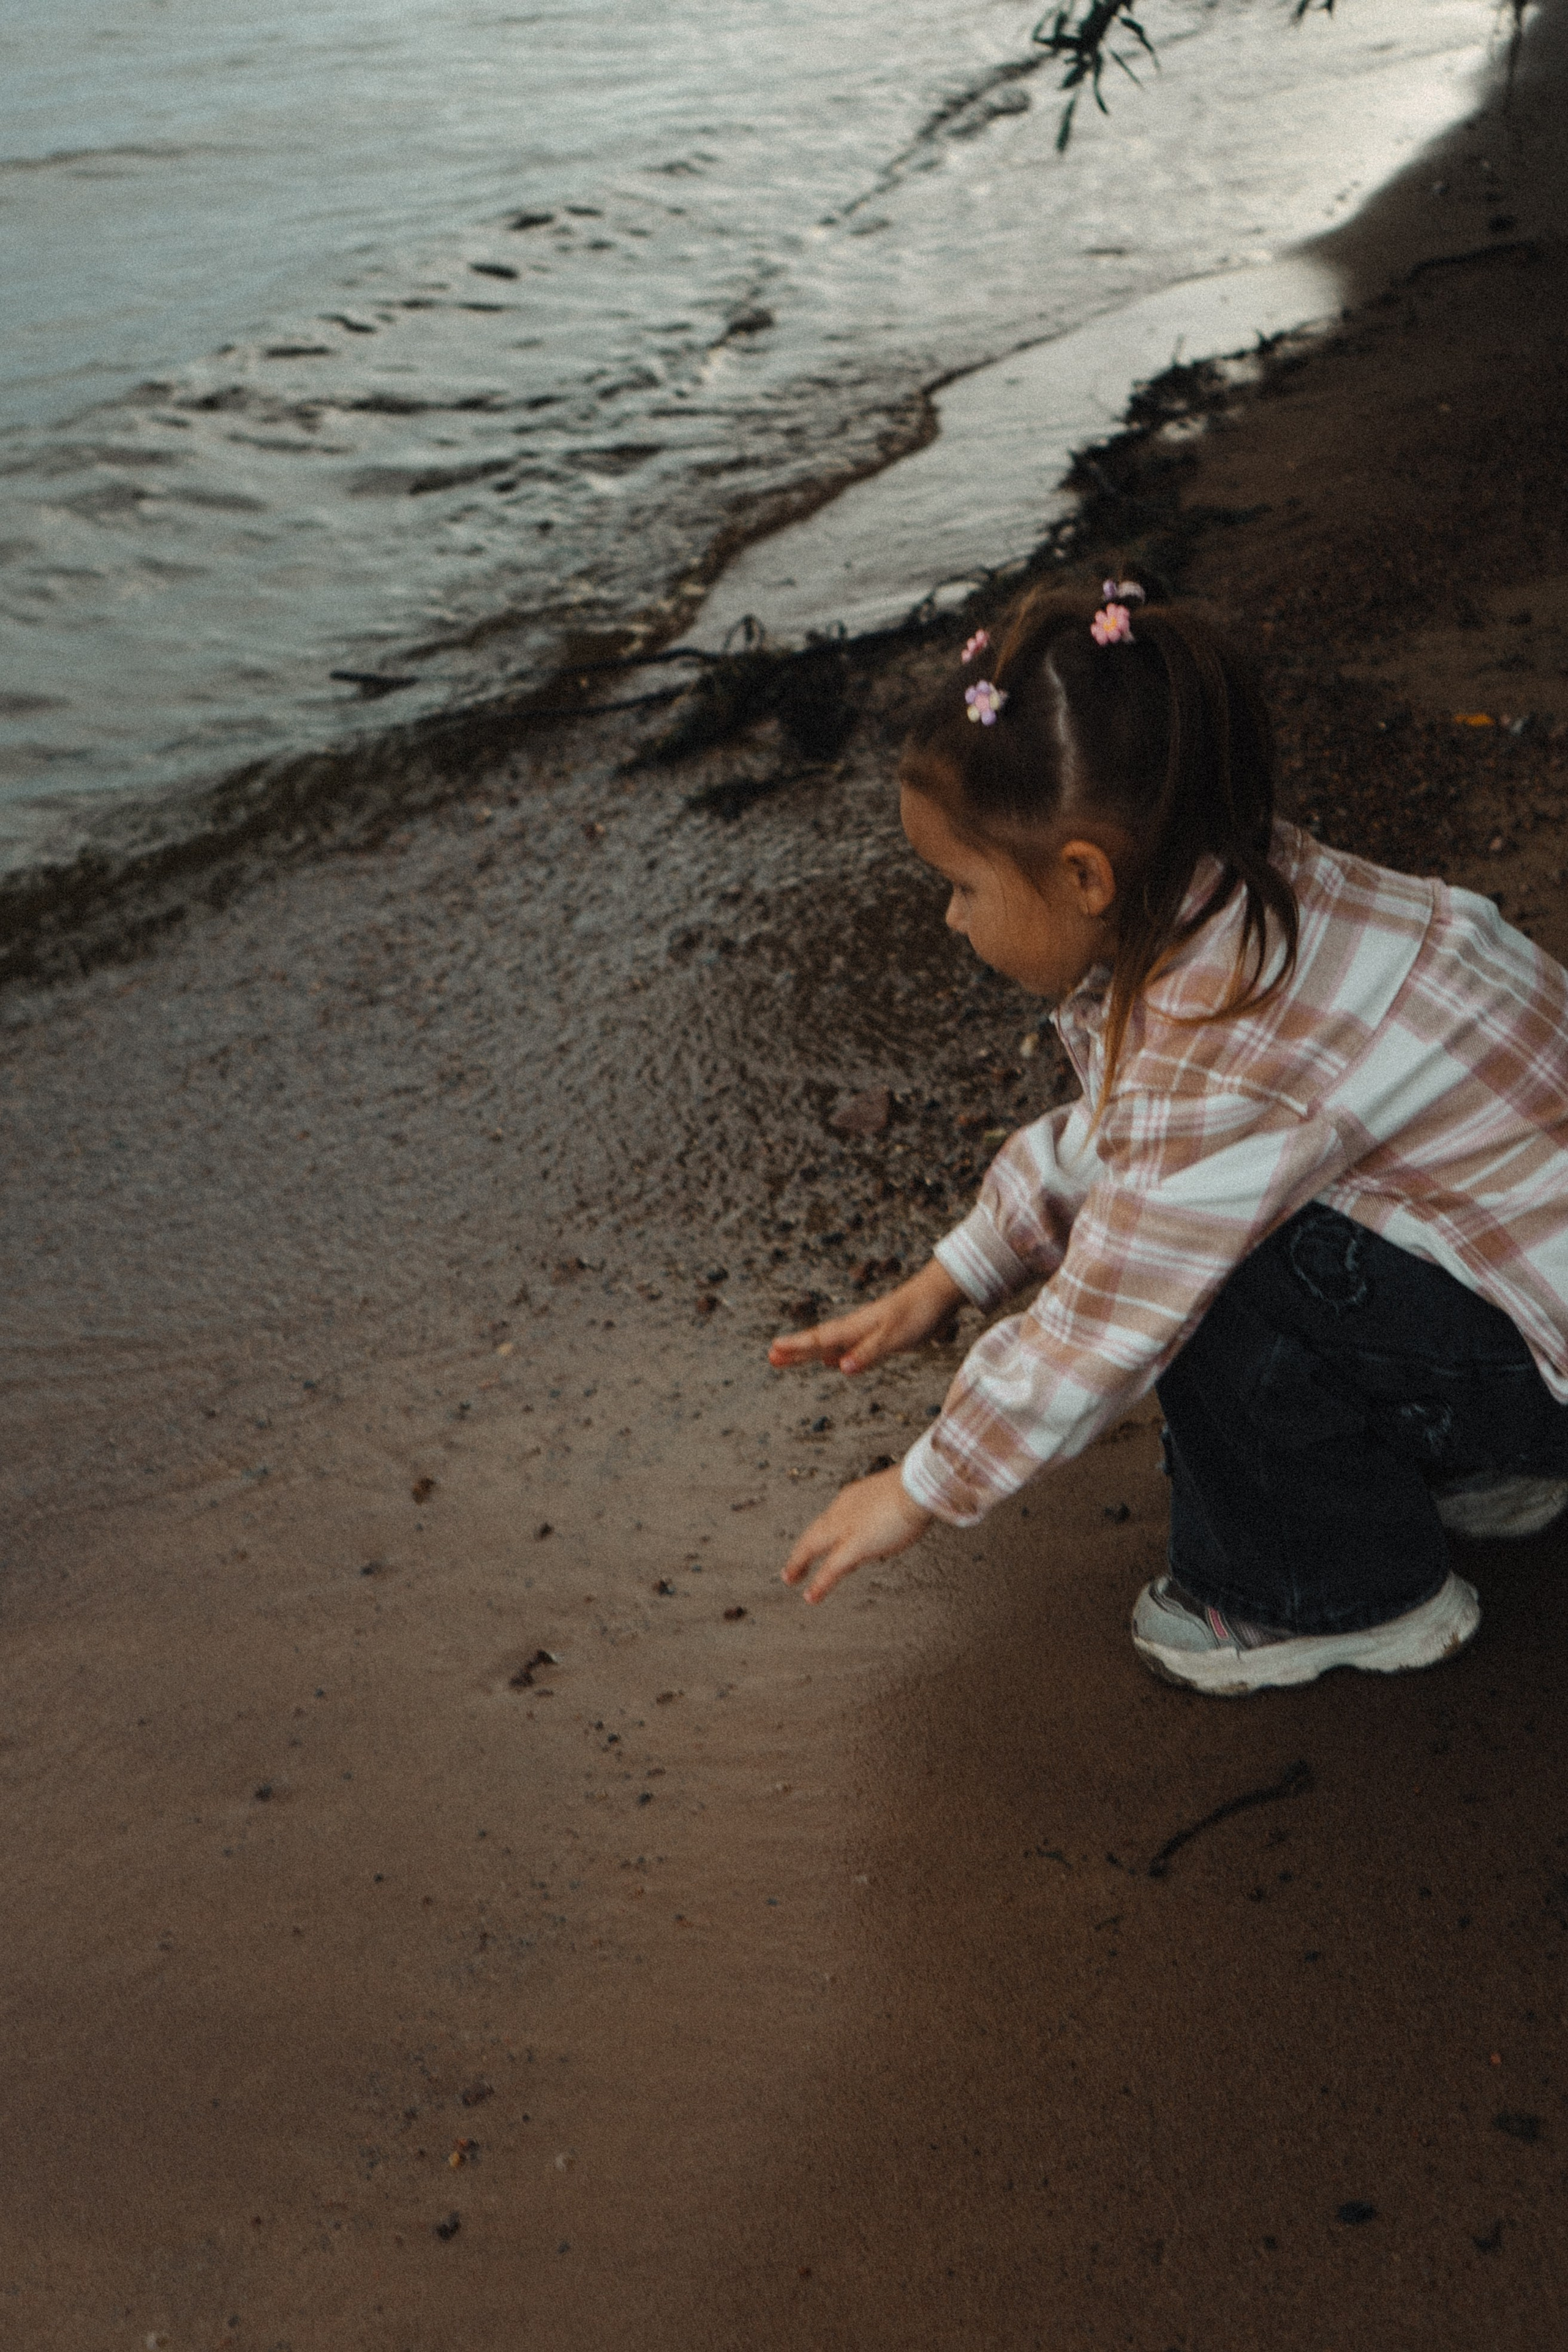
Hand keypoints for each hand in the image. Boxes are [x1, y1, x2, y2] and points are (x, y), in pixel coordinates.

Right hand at [767, 1257, 965, 1377]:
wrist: (940, 1295)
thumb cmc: (918, 1313)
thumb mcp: (894, 1337)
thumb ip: (868, 1353)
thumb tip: (841, 1368)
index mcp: (856, 1327)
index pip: (820, 1339)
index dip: (796, 1347)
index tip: (773, 1351)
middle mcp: (857, 1328)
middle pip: (820, 1341)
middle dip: (796, 1350)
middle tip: (772, 1357)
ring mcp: (867, 1331)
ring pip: (832, 1344)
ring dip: (812, 1353)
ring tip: (791, 1359)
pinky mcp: (880, 1336)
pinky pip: (849, 1347)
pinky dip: (837, 1355)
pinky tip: (834, 1363)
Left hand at [781, 1467, 932, 1604]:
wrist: (917, 1486)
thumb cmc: (916, 1489)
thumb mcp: (897, 1499)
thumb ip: (891, 1512)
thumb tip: (896, 1523)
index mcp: (854, 1498)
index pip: (832, 1518)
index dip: (823, 1533)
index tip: (820, 1544)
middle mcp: (843, 1511)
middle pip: (814, 1533)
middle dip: (801, 1551)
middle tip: (791, 1567)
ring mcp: (846, 1528)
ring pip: (813, 1547)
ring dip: (800, 1564)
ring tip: (791, 1578)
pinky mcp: (853, 1546)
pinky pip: (831, 1568)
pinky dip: (820, 1584)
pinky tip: (811, 1596)